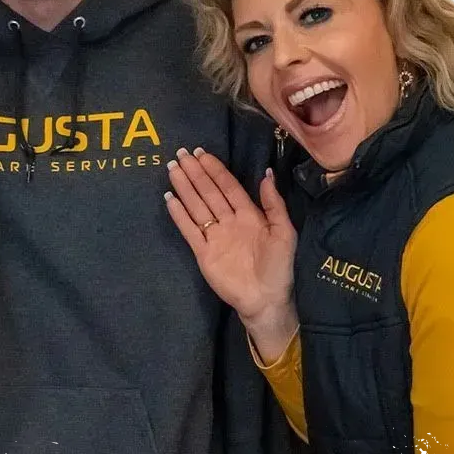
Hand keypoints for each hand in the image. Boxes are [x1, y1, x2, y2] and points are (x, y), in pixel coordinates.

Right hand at [164, 147, 295, 324]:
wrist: (266, 299)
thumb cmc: (279, 266)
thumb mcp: (284, 232)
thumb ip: (274, 204)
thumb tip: (267, 174)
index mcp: (249, 215)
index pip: (228, 187)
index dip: (215, 170)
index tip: (201, 154)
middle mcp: (229, 221)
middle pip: (208, 192)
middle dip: (195, 173)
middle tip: (181, 154)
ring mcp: (214, 236)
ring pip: (196, 206)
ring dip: (185, 188)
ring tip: (172, 169)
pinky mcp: (203, 252)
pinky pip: (189, 230)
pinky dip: (179, 214)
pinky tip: (170, 198)